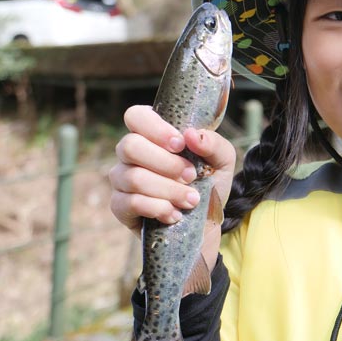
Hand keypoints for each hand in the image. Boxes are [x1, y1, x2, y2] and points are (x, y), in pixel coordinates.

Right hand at [108, 105, 236, 265]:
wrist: (206, 224)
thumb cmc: (209, 184)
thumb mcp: (221, 161)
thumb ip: (213, 144)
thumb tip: (192, 135)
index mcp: (152, 134)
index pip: (136, 116)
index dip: (155, 128)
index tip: (180, 144)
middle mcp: (131, 154)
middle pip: (130, 146)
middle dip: (166, 164)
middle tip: (191, 175)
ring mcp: (122, 179)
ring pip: (133, 177)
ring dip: (168, 190)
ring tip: (191, 199)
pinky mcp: (120, 206)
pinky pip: (130, 202)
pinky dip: (158, 208)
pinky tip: (175, 214)